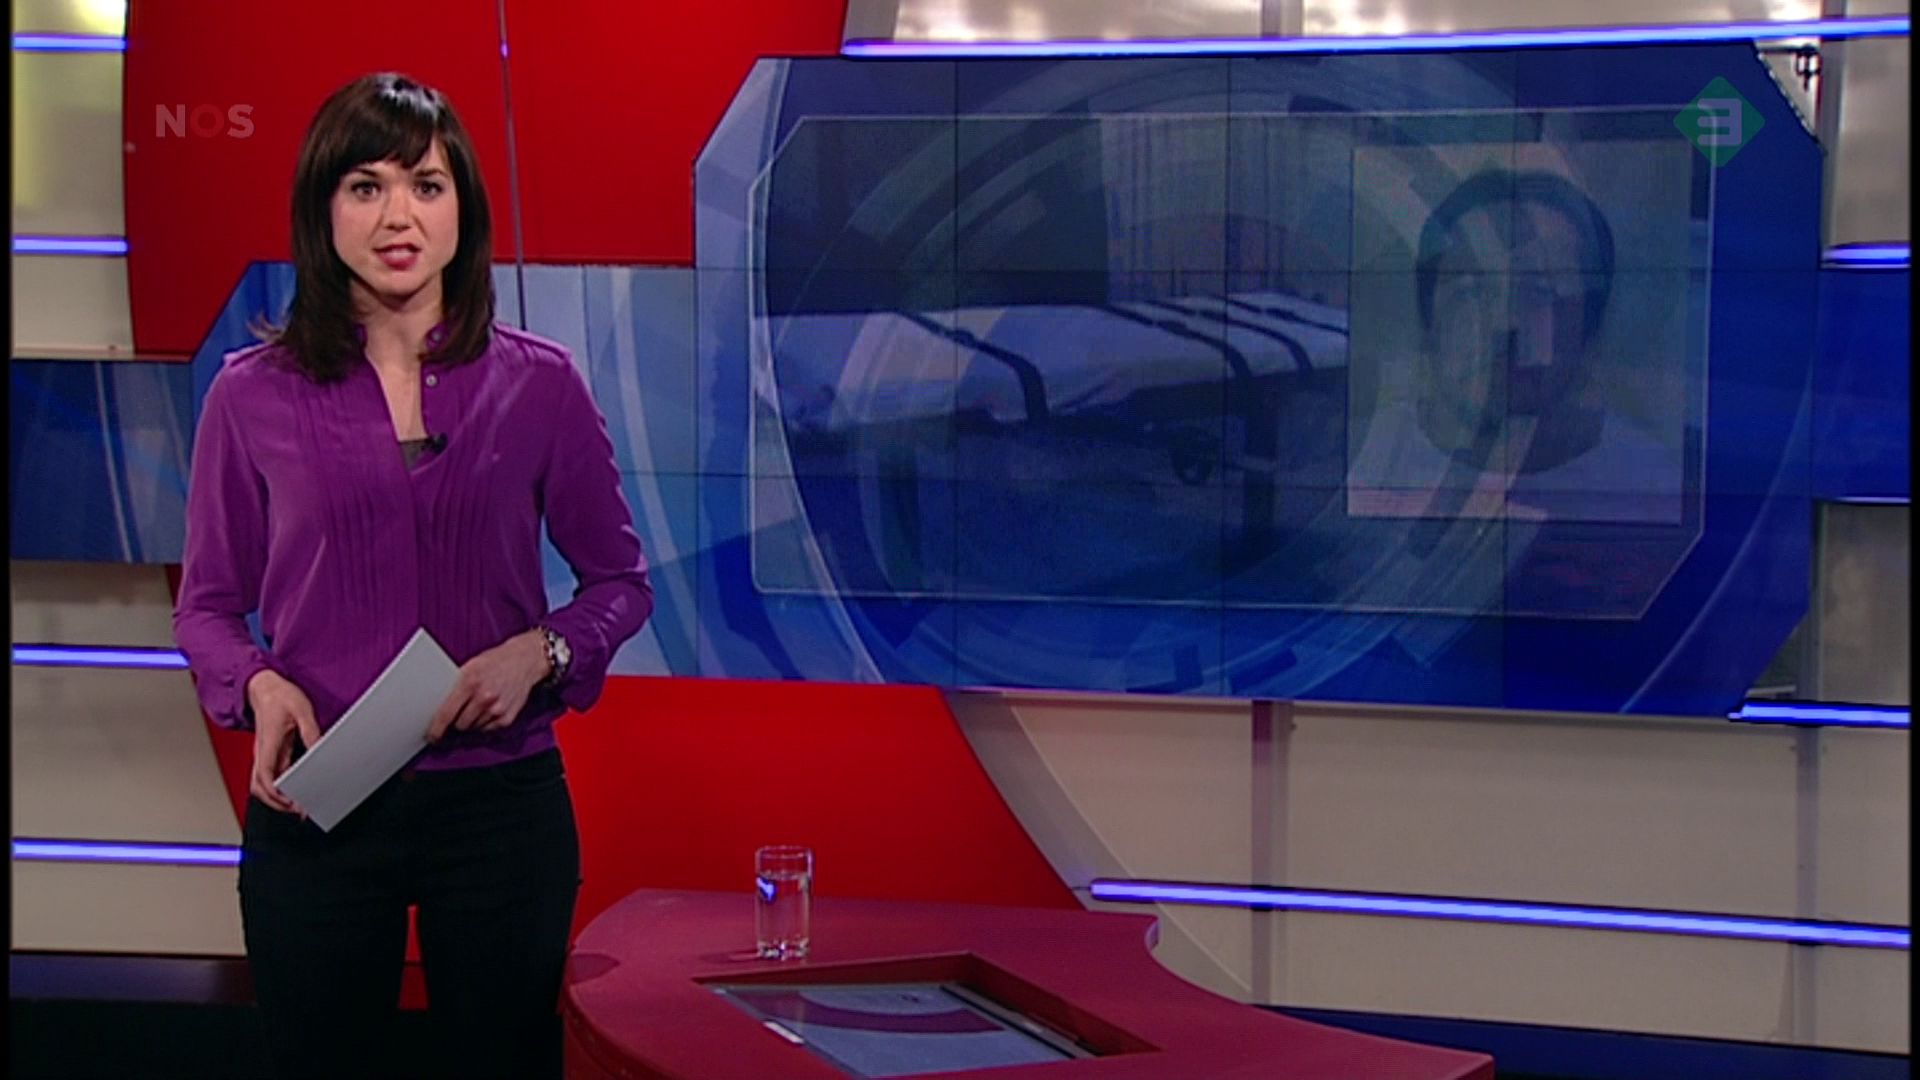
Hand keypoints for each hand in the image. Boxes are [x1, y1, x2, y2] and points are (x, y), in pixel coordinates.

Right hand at [247, 669, 321, 816]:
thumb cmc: (280, 697)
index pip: (265, 776)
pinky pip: (269, 776)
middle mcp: (262, 752)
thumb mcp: (302, 710)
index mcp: (268, 743)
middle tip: (299, 809)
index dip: (276, 793)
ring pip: (261, 785)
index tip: (292, 801)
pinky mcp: (268, 753)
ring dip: (275, 798)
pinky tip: (293, 791)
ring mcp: (263, 754)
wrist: (264, 687)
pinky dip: (277, 788)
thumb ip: (311, 731)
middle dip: (276, 803)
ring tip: (297, 805)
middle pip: (259, 787)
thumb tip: (320, 750)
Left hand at [426, 630, 549, 742]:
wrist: (524, 660)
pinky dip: (485, 722)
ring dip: (472, 721)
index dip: (436, 729)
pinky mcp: (507, 717)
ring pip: (473, 728)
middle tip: (461, 710)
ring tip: (478, 705)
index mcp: (469, 682)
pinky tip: (489, 708)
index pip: (446, 714)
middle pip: (459, 724)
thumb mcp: (470, 666)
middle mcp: (484, 697)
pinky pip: (487, 729)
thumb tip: (438, 708)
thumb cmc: (495, 662)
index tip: (432, 737)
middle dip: (456, 721)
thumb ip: (455, 686)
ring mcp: (497, 708)